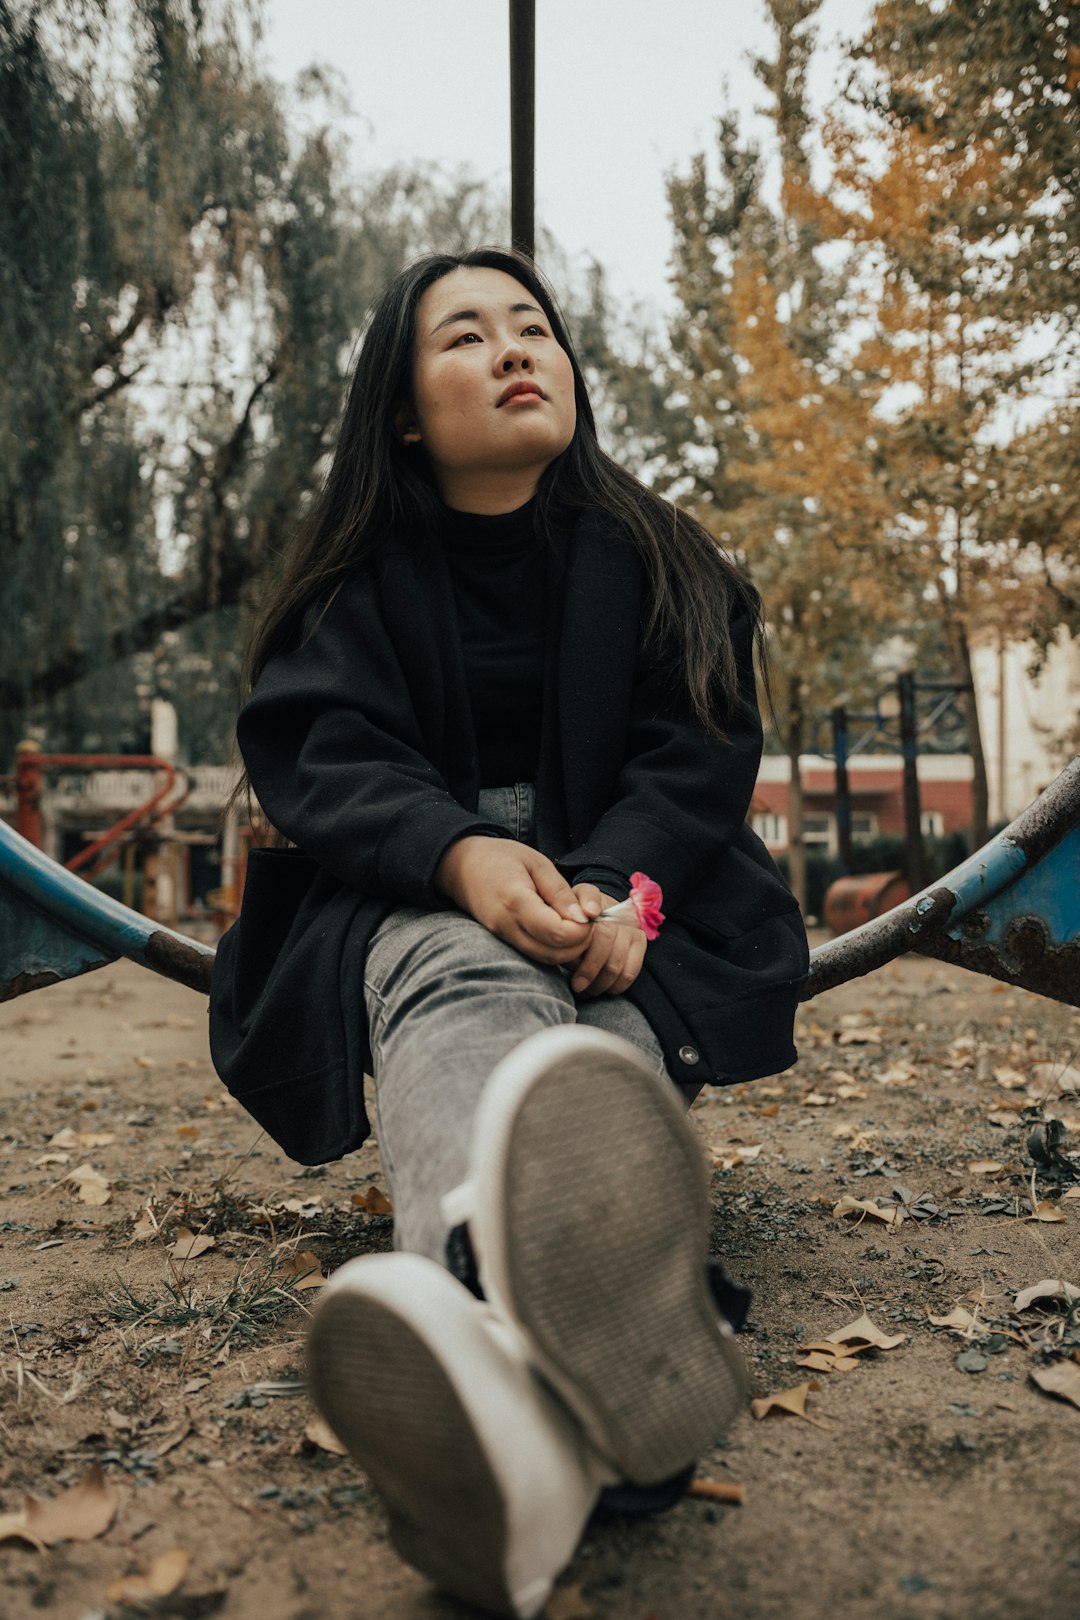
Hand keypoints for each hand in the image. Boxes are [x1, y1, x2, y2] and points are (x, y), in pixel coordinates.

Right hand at [435, 837, 593, 964]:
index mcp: (516, 900)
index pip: (556, 932)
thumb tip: (587, 917)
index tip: (589, 915)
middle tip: (587, 921)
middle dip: (580, 943)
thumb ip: (561, 892)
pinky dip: (554, 949)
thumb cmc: (501, 857)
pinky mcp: (503, 941)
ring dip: (568, 949)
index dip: (581, 930)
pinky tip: (559, 930)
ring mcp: (502, 936)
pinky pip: (535, 955)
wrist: (461, 866)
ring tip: (574, 924)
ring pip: (545, 959)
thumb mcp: (537, 863)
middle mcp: (506, 925)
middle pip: (553, 953)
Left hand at [565, 882, 647, 998]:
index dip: (587, 912)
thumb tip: (565, 950)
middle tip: (577, 985)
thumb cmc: (572, 923)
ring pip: (616, 962)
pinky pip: (630, 971)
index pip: (589, 903)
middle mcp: (613, 908)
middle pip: (604, 940)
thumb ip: (561, 930)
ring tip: (587, 990)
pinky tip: (603, 989)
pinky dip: (616, 985)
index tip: (586, 926)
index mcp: (588, 896)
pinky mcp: (640, 941)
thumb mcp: (560, 918)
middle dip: (589, 969)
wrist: (596, 914)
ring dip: (601, 982)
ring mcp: (629, 925)